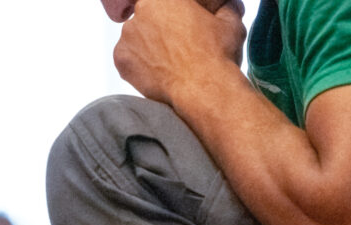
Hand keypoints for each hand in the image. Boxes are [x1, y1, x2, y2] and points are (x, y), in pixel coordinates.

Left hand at [113, 0, 245, 103]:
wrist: (203, 89)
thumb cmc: (216, 55)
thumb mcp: (230, 23)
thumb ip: (226, 8)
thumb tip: (228, 6)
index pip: (168, 5)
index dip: (178, 18)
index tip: (184, 29)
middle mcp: (141, 10)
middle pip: (149, 18)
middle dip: (161, 30)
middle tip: (178, 47)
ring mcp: (128, 35)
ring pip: (137, 38)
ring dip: (149, 47)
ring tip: (169, 63)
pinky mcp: (120, 59)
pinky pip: (127, 59)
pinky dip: (139, 66)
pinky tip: (158, 73)